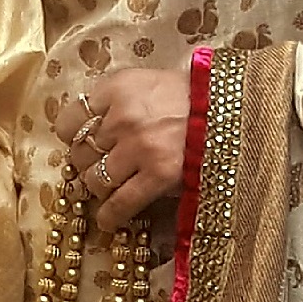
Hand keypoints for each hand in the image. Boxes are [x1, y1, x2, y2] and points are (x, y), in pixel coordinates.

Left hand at [64, 67, 192, 233]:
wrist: (232, 108)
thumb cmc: (190, 94)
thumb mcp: (146, 81)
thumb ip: (115, 100)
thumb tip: (87, 129)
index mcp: (117, 88)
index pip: (70, 121)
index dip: (74, 136)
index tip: (82, 142)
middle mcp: (123, 117)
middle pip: (80, 152)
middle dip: (86, 162)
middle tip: (99, 165)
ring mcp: (140, 148)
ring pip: (95, 179)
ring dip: (99, 187)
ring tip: (109, 188)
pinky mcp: (159, 175)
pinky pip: (120, 203)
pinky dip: (110, 216)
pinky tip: (109, 220)